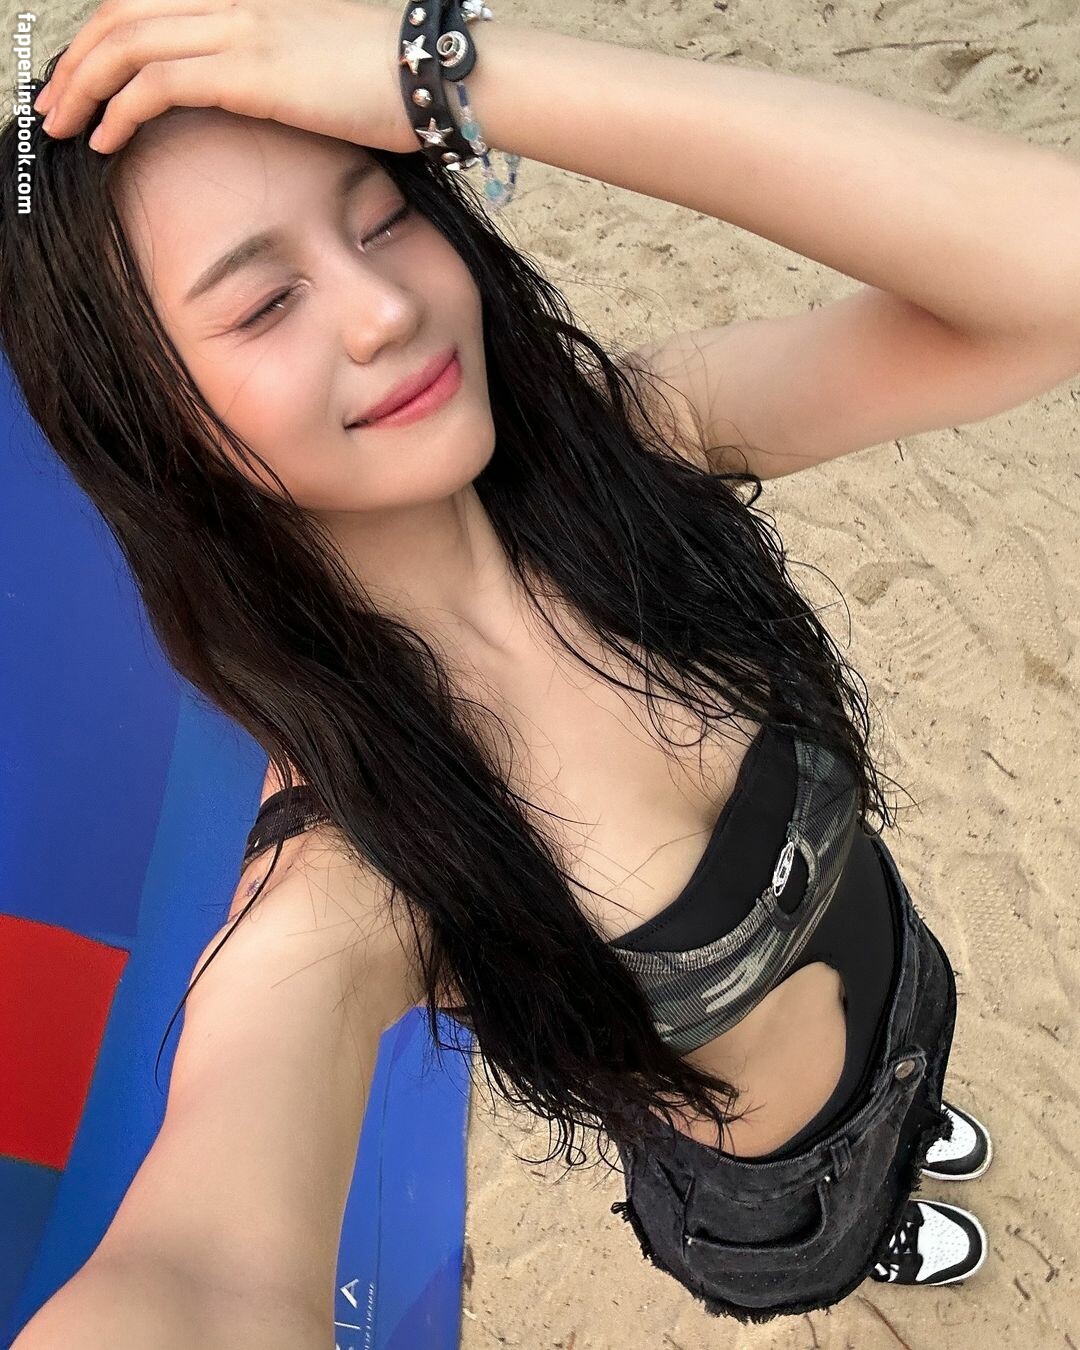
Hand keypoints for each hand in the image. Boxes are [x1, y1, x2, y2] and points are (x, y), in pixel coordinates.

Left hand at [32, 0, 418, 155]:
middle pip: (122, 11)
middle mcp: (233, 1)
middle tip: (55, 106)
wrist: (436, 75)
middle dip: (76, 59)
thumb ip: (279, 69)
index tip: (85, 80)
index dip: (104, 35)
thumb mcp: (324, 62)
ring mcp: (238, 29)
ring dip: (83, 86)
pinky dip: (119, 110)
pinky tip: (107, 141)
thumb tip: (263, 98)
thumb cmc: (398, 81)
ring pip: (125, 42)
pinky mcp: (247, 70)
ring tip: (65, 127)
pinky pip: (155, 82)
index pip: (150, 1)